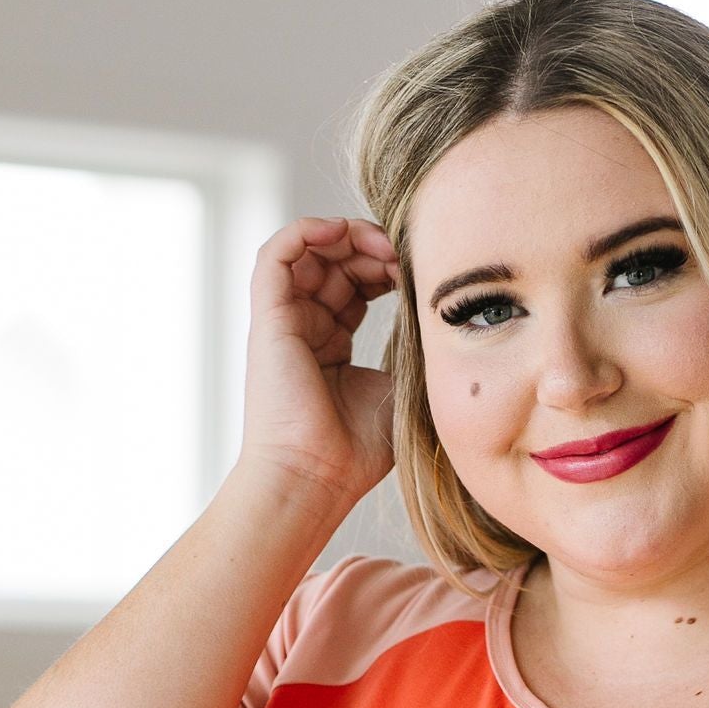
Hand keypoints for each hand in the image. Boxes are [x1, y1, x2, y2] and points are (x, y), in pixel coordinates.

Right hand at [237, 215, 397, 513]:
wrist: (316, 477)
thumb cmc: (357, 450)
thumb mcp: (399, 388)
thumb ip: (411, 349)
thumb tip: (440, 315)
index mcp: (332, 344)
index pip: (358, 284)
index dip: (388, 267)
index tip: (421, 271)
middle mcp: (305, 328)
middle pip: (337, 261)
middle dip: (373, 247)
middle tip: (407, 253)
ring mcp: (285, 321)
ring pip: (310, 250)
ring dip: (348, 235)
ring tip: (383, 244)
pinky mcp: (268, 317)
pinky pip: (277, 253)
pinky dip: (307, 230)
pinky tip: (343, 231)